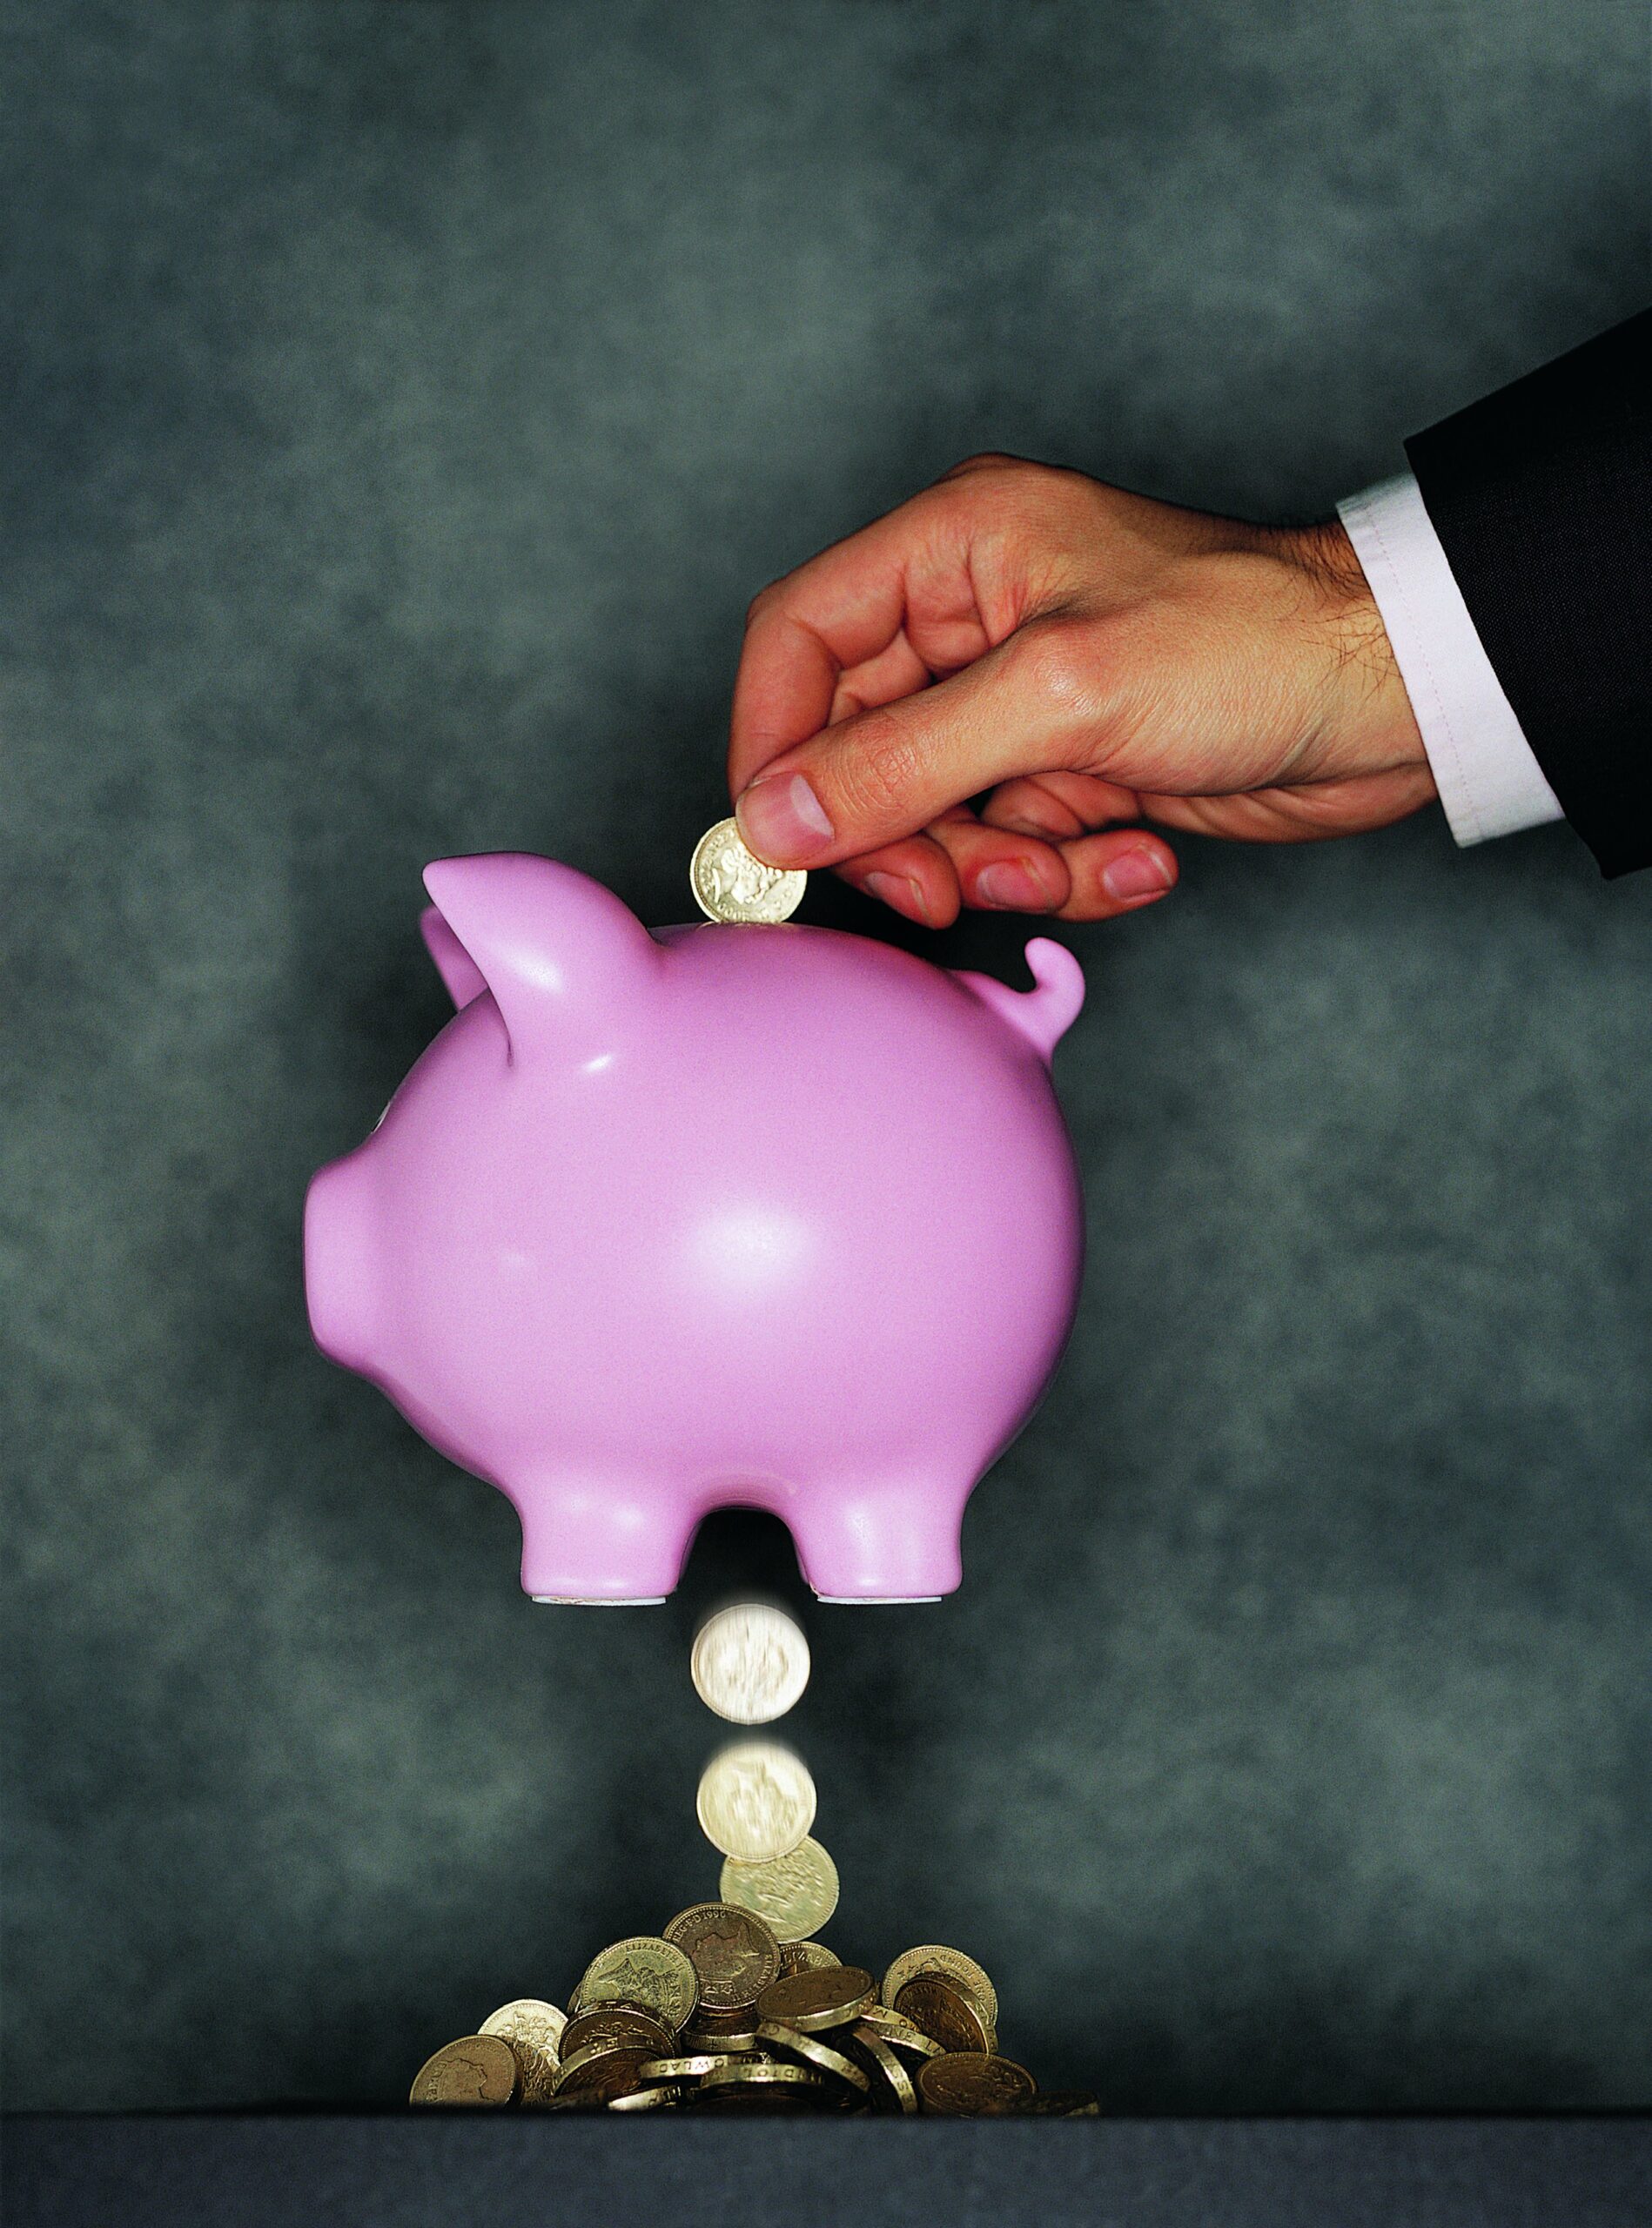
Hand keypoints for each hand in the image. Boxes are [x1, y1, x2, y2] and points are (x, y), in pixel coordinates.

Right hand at [727, 455, 1432, 924]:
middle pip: (855, 750)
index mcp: (953, 549)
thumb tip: (776, 816)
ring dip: (998, 866)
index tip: (784, 841)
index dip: (770, 744)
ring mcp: (1021, 702)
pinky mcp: (1071, 769)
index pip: (795, 641)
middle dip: (908, 835)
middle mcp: (972, 622)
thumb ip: (902, 760)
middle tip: (954, 888)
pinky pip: (1012, 847)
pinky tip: (1140, 853)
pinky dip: (1066, 872)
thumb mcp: (1061, 697)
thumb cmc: (1255, 643)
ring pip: (933, 818)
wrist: (1401, 701)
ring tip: (1080, 854)